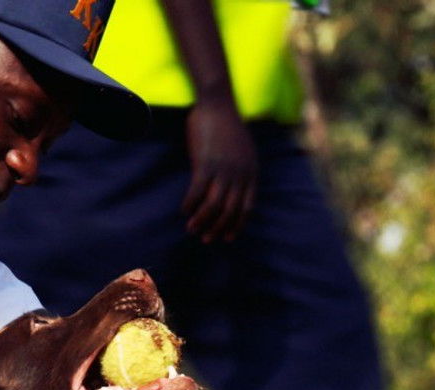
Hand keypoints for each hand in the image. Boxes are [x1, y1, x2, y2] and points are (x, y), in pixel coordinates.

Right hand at [182, 97, 256, 243]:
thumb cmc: (228, 126)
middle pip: (230, 211)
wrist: (218, 104)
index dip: (237, 225)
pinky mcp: (205, 163)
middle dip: (218, 229)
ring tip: (192, 230)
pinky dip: (190, 205)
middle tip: (206, 239)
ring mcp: (223, 170)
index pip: (246, 208)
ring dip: (202, 221)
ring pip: (213, 206)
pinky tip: (184, 211)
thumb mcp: (245, 151)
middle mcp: (239, 174)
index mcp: (251, 173)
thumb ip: (242, 171)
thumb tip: (234, 190)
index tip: (227, 237)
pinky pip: (197, 192)